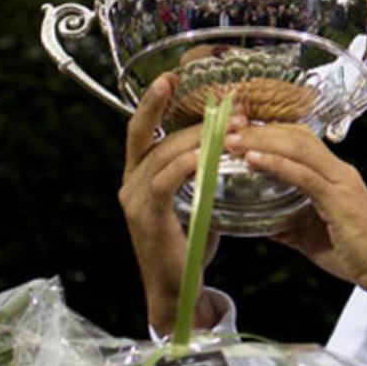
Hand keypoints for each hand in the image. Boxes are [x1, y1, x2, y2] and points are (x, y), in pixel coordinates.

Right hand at [118, 75, 239, 333]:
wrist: (179, 290)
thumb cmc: (192, 245)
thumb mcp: (197, 201)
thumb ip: (204, 173)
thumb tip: (236, 145)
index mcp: (139, 174)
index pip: (141, 129)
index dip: (153, 101)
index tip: (172, 75)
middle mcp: (130, 182)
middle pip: (154, 136)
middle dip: (192, 117)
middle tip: (232, 107)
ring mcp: (133, 199)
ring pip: (165, 155)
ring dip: (203, 139)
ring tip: (237, 129)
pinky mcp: (146, 216)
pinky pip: (165, 182)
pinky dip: (188, 166)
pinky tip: (209, 157)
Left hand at [227, 123, 366, 307]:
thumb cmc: (358, 254)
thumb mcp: (314, 236)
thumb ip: (290, 225)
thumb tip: (264, 224)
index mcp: (336, 176)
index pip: (300, 141)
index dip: (270, 132)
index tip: (241, 133)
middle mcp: (340, 172)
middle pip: (297, 135)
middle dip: (261, 130)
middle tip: (229, 131)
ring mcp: (341, 182)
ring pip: (298, 148)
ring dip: (262, 141)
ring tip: (232, 141)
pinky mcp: (339, 198)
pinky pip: (304, 175)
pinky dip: (277, 164)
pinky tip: (254, 159)